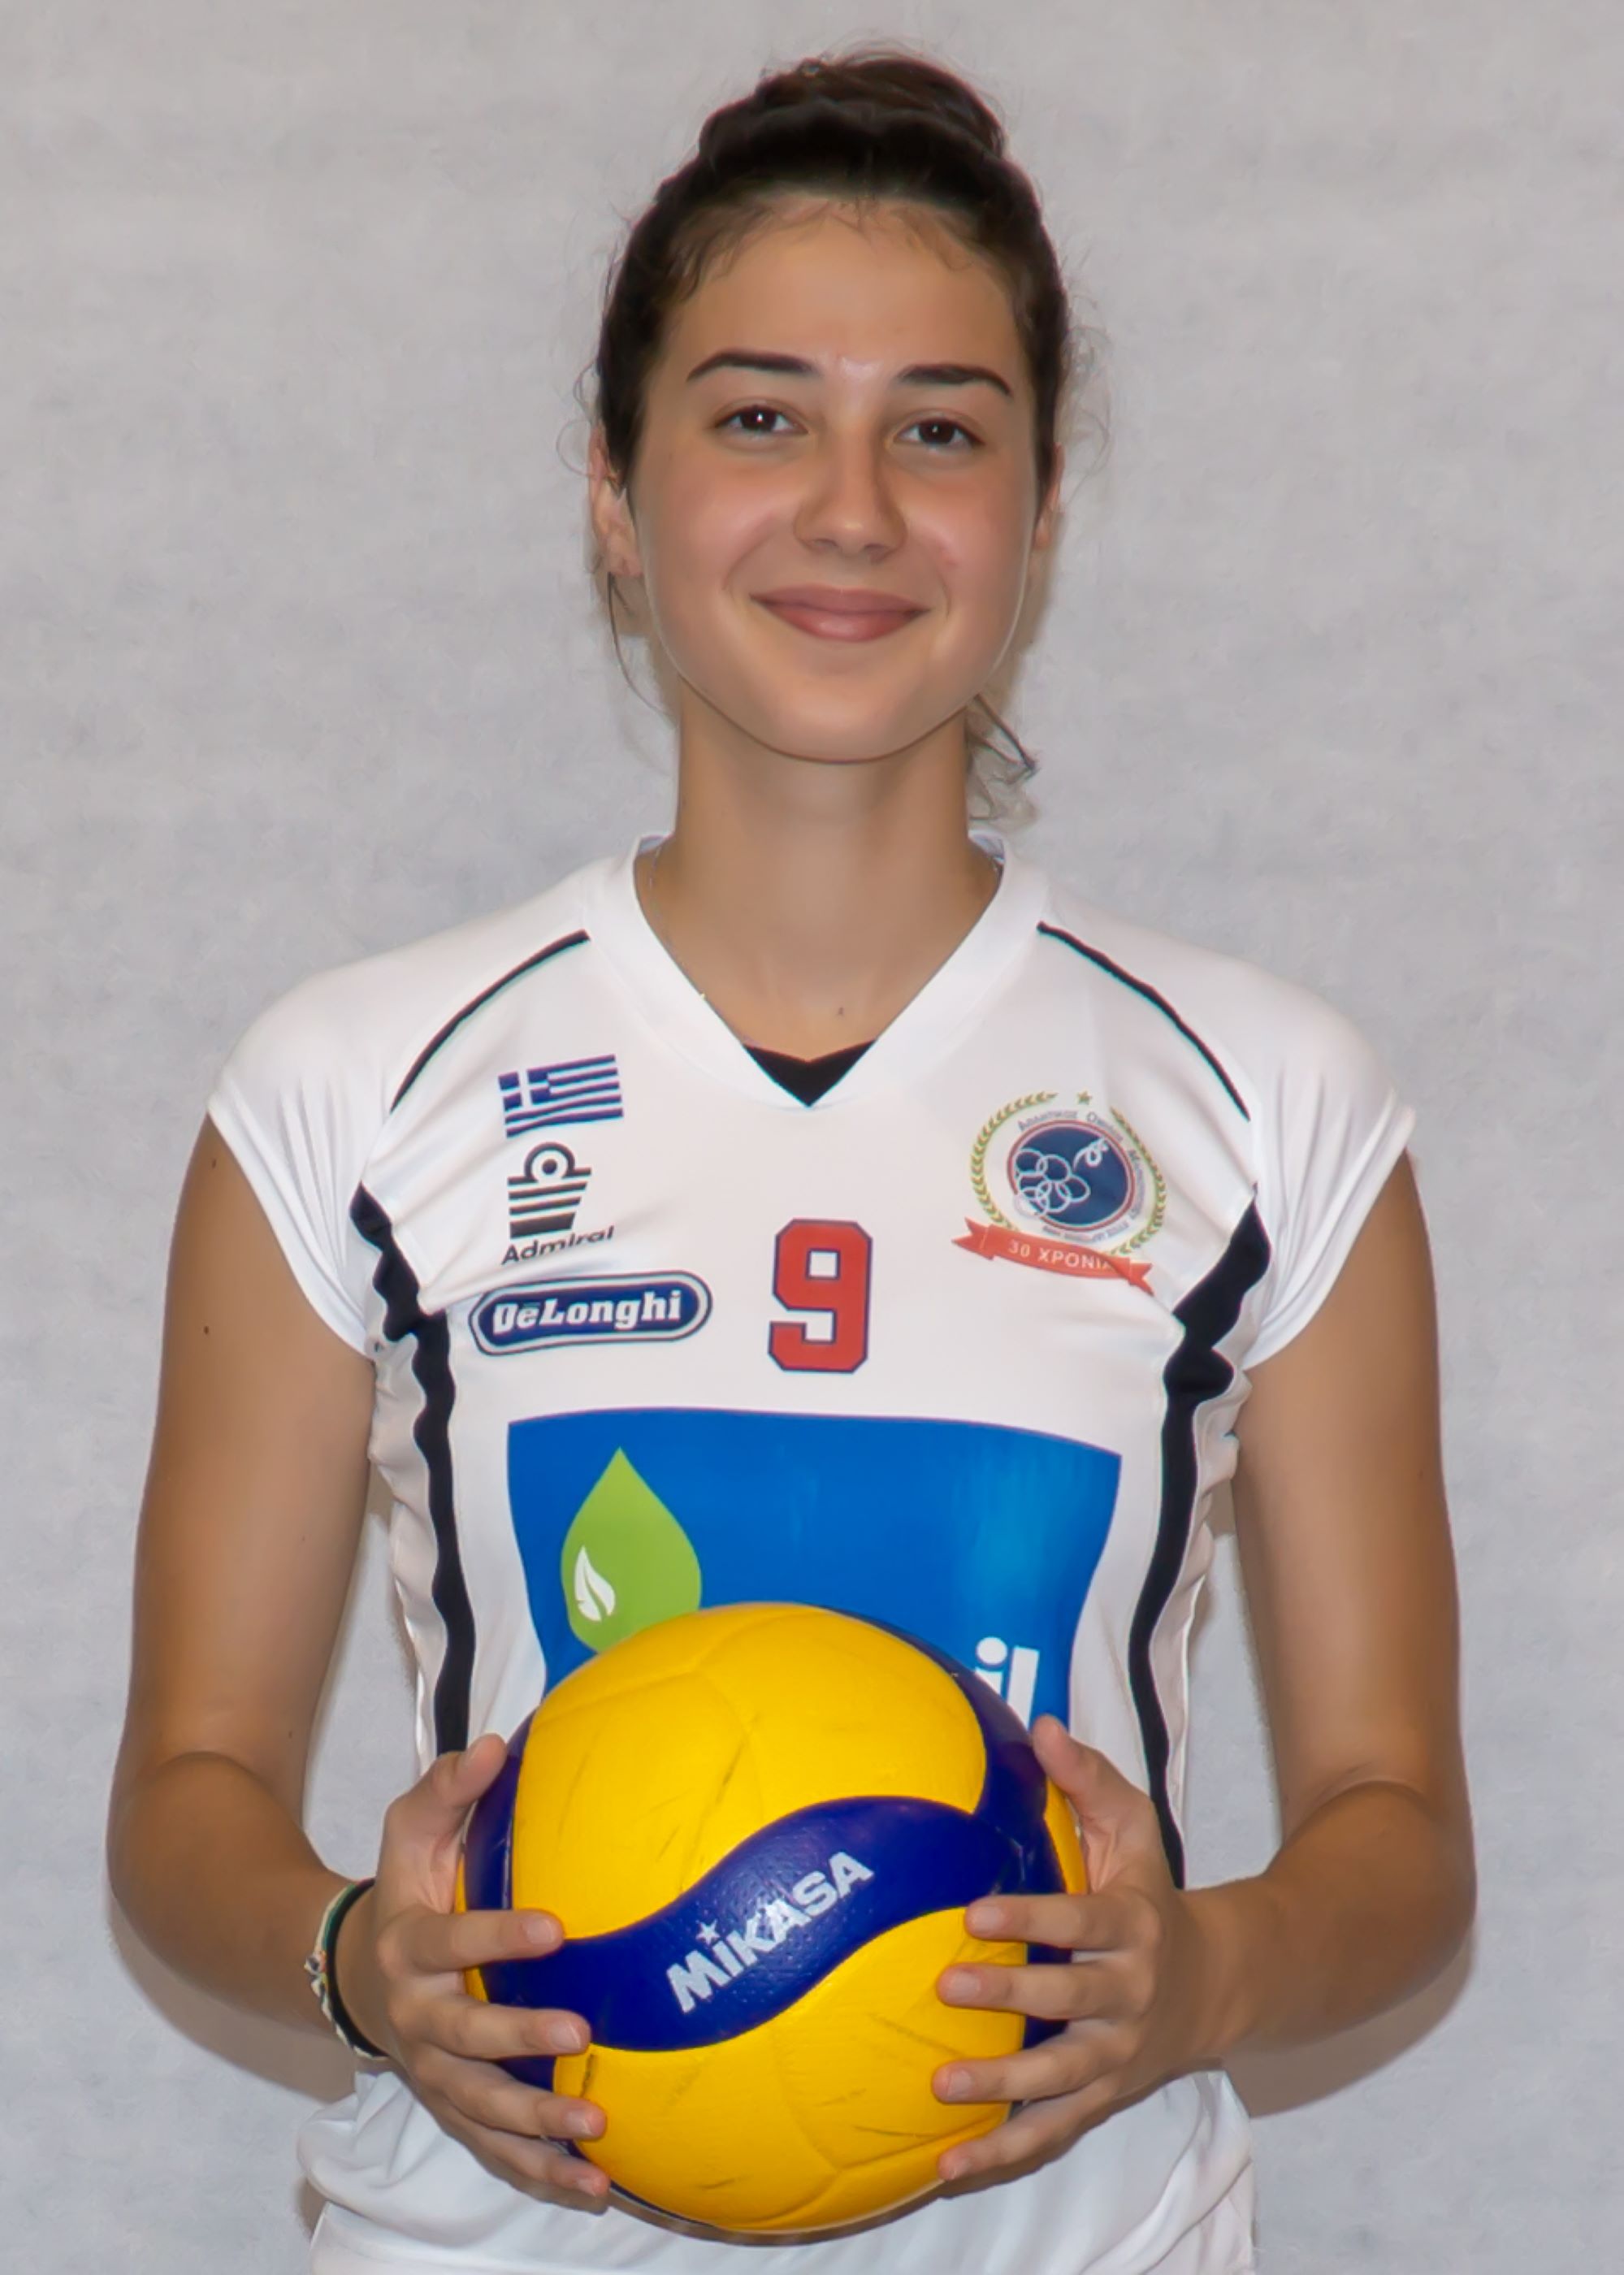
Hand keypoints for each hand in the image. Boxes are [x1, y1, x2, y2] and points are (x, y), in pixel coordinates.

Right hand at [334, 1734, 608, 2201]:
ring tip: (594, 2125)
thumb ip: (449, 1787)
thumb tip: (496, 1745)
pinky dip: (541, 2173)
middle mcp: (419, 2018)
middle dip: (520, 2039)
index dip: (499, 1935)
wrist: (357, 1972)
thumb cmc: (406, 1890)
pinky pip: (496, 2149)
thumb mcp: (411, 1830)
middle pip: (467, 2037)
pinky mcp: (456, 2108)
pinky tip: (593, 2185)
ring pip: (482, 2108)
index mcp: (409, 1947)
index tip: (555, 1927)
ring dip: (537, 2122)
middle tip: (578, 2032)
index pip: (451, 1942)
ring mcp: (436, 2072)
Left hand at [930, 1717, 1213, 2186]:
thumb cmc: (1151, 1895)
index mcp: (1133, 1926)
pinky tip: (948, 2167)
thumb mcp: (1134, 1830)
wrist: (1221, 1985)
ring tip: (942, 2085)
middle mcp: (1129, 1996)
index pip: (1081, 1922)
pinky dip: (1004, 2155)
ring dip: (1003, 2088)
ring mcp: (1117, 2056)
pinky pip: (1053, 2133)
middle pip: (1070, 2003)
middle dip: (1011, 1999)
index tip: (975, 1913)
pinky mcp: (1102, 2097)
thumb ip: (1088, 1779)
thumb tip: (1041, 1724)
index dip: (1033, 1920)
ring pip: (1061, 2080)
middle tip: (947, 1987)